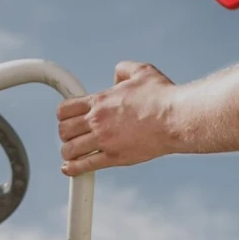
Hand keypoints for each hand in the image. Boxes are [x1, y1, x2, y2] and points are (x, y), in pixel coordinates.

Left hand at [58, 62, 175, 175]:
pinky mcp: (114, 157)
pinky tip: (68, 169)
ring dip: (68, 152)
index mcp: (101, 100)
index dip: (63, 115)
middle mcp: (98, 120)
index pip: (66, 109)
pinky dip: (73, 169)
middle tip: (72, 137)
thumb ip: (124, 70)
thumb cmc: (162, 96)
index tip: (69, 120)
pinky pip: (85, 165)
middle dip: (65, 134)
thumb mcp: (141, 71)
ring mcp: (104, 140)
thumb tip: (116, 76)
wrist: (175, 119)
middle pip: (64, 130)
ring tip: (72, 154)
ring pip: (69, 149)